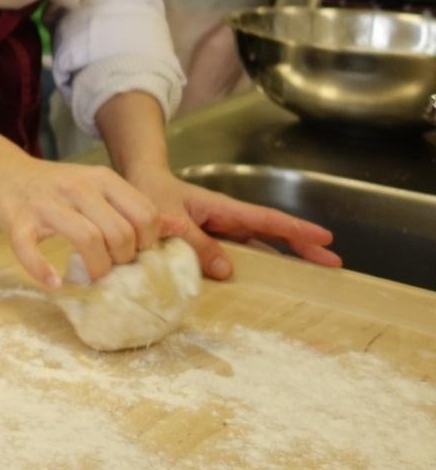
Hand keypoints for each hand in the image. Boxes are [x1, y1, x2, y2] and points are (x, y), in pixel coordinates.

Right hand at [0, 157, 168, 288]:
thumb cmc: (56, 187)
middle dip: (123, 260)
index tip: (136, 253)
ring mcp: (46, 203)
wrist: (4, 172)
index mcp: (102, 178)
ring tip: (93, 278)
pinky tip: (54, 283)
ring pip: (86, 239)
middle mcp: (77, 186)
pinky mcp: (17, 220)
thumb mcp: (98, 187)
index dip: (148, 242)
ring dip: (96, 268)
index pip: (145, 214)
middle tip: (114, 268)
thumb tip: (177, 229)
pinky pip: (29, 249)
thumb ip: (133, 206)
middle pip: (119, 232)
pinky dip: (42, 271)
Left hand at [129, 166, 340, 279]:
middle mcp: (228, 220)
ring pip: (261, 246)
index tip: (324, 237)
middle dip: (303, 247)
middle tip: (334, 263)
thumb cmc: (152, 195)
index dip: (295, 230)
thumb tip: (227, 270)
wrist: (136, 186)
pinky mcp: (213, 242)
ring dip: (286, 259)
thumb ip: (194, 242)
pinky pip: (241, 255)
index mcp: (222, 208)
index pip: (265, 219)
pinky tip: (272, 283)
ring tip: (315, 274)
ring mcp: (223, 231)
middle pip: (272, 234)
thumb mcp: (170, 218)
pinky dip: (259, 266)